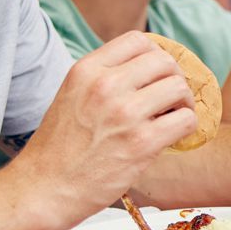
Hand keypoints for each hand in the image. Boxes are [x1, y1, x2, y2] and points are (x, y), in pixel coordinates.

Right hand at [9, 32, 198, 222]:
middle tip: (170, 97)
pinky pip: (185, 119)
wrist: (43, 190)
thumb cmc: (58, 149)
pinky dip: (187, 126)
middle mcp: (105, 85)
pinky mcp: (141, 143)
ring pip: (179, 87)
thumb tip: (146, 70)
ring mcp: (125, 113)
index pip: (137, 39)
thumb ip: (102, 78)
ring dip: (183, 102)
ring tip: (173, 116)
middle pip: (164, 61)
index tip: (157, 73)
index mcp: (86, 70)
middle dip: (174, 77)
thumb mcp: (71, 96)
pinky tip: (174, 135)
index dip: (155, 54)